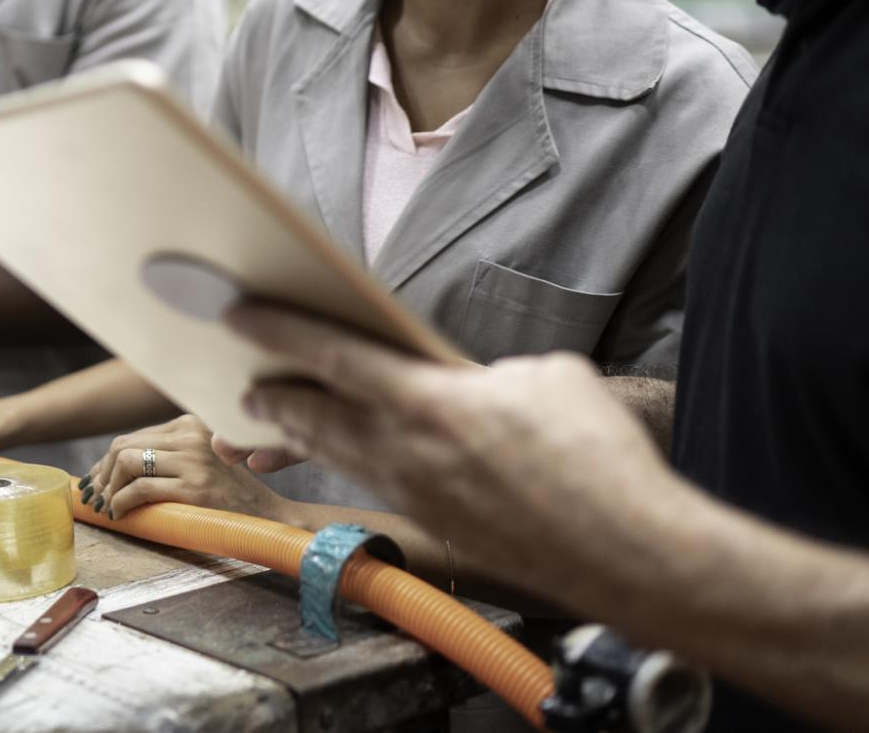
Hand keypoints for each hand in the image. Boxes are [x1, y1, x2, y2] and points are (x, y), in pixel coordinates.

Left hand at [81, 414, 296, 523]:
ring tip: (109, 507)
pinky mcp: (194, 488)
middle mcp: (192, 435)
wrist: (267, 517)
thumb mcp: (198, 461)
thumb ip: (164, 456)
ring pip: (127, 462)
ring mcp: (194, 460)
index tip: (96, 481)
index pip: (133, 437)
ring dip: (109, 488)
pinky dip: (121, 502)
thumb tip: (106, 469)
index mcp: (191, 424)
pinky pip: (140, 488)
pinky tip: (120, 513)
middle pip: (123, 446)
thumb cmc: (228, 495)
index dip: (106, 462)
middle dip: (102, 474)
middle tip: (97, 498)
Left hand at [227, 300, 680, 604]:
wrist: (629, 553)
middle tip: (243, 390)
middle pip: (317, 418)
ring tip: (266, 432)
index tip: (239, 315)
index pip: (333, 355)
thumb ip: (489, 374)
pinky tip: (350, 464)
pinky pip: (375, 487)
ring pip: (340, 459)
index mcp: (428, 401)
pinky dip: (348, 470)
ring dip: (299, 442)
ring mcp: (419, 495)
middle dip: (275, 401)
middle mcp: (407, 452)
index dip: (281, 331)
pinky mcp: (441, 524)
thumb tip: (475, 387)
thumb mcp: (548, 377)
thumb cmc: (596, 458)